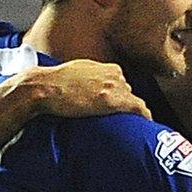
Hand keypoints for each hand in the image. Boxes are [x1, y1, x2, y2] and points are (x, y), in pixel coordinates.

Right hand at [0, 60, 150, 143]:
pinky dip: (145, 115)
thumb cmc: (54, 82)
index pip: (121, 83)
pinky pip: (139, 108)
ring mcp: (115, 86)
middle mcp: (115, 74)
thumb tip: (88, 89)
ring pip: (133, 101)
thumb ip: (90, 78)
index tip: (117, 106)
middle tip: (119, 118)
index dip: (120, 96)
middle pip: (128, 92)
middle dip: (124, 104)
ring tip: (128, 125)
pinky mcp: (114, 100)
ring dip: (131, 112)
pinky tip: (146, 123)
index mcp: (106, 67)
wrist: (46, 87)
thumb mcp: (77, 72)